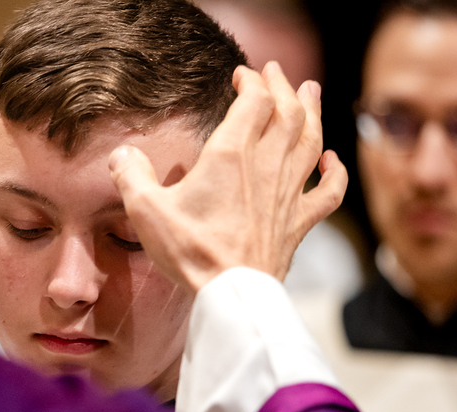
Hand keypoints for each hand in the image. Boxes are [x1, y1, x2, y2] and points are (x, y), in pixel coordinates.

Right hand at [109, 62, 347, 291]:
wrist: (230, 294)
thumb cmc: (191, 252)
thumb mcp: (146, 211)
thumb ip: (131, 176)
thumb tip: (122, 155)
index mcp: (231, 155)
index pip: (254, 101)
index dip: (251, 82)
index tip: (241, 75)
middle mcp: (266, 167)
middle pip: (288, 113)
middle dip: (284, 87)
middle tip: (277, 72)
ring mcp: (288, 195)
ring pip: (311, 142)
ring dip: (313, 113)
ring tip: (312, 92)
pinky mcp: (298, 224)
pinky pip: (328, 193)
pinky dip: (335, 173)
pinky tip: (333, 161)